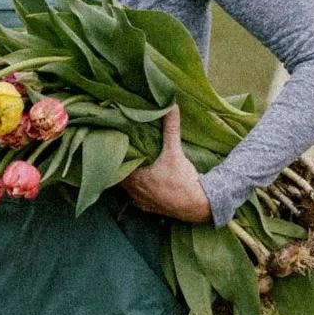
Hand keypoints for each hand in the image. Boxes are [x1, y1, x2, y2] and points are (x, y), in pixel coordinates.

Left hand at [122, 106, 211, 221]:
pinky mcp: (151, 209)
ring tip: (132, 166)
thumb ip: (171, 128)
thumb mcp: (175, 151)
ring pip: (128, 189)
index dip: (116, 157)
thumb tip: (171, 106)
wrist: (197, 205)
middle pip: (120, 177)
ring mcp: (142, 202)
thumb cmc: (182, 180)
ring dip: (130, 179)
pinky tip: (143, 184)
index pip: (116, 166)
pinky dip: (139, 192)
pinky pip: (138, 200)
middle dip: (122, 166)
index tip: (116, 146)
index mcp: (135, 178)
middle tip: (123, 153)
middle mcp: (134, 192)